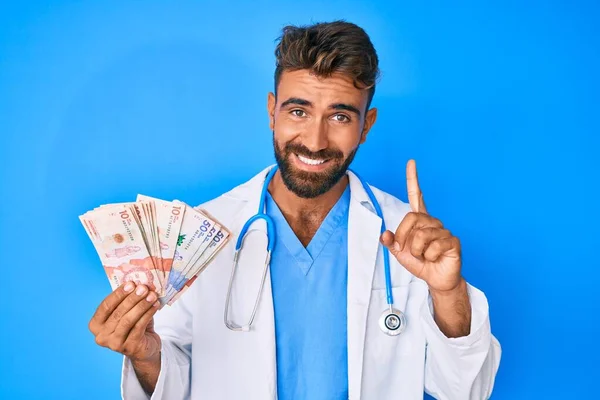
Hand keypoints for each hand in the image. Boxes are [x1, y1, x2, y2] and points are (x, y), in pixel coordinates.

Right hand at [88, 283, 160, 362]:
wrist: (145, 348)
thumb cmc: (133, 326)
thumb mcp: (126, 313)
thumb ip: (127, 300)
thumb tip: (137, 283)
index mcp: (95, 325)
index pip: (105, 306)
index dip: (118, 294)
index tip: (131, 283)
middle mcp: (101, 336)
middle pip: (118, 313)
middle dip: (132, 298)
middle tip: (144, 288)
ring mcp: (114, 344)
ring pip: (128, 320)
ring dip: (142, 305)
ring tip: (152, 295)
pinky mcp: (129, 348)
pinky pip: (139, 327)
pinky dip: (148, 314)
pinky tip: (155, 305)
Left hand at [380, 160, 461, 292]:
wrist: (436, 279)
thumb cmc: (420, 263)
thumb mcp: (400, 253)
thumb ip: (391, 242)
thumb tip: (385, 234)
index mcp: (420, 220)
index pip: (417, 195)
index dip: (413, 179)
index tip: (411, 162)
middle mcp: (432, 221)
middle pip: (411, 218)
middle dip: (404, 237)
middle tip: (406, 250)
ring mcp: (444, 230)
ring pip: (421, 235)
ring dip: (416, 251)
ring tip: (424, 256)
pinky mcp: (453, 241)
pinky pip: (434, 246)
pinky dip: (429, 256)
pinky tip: (435, 258)